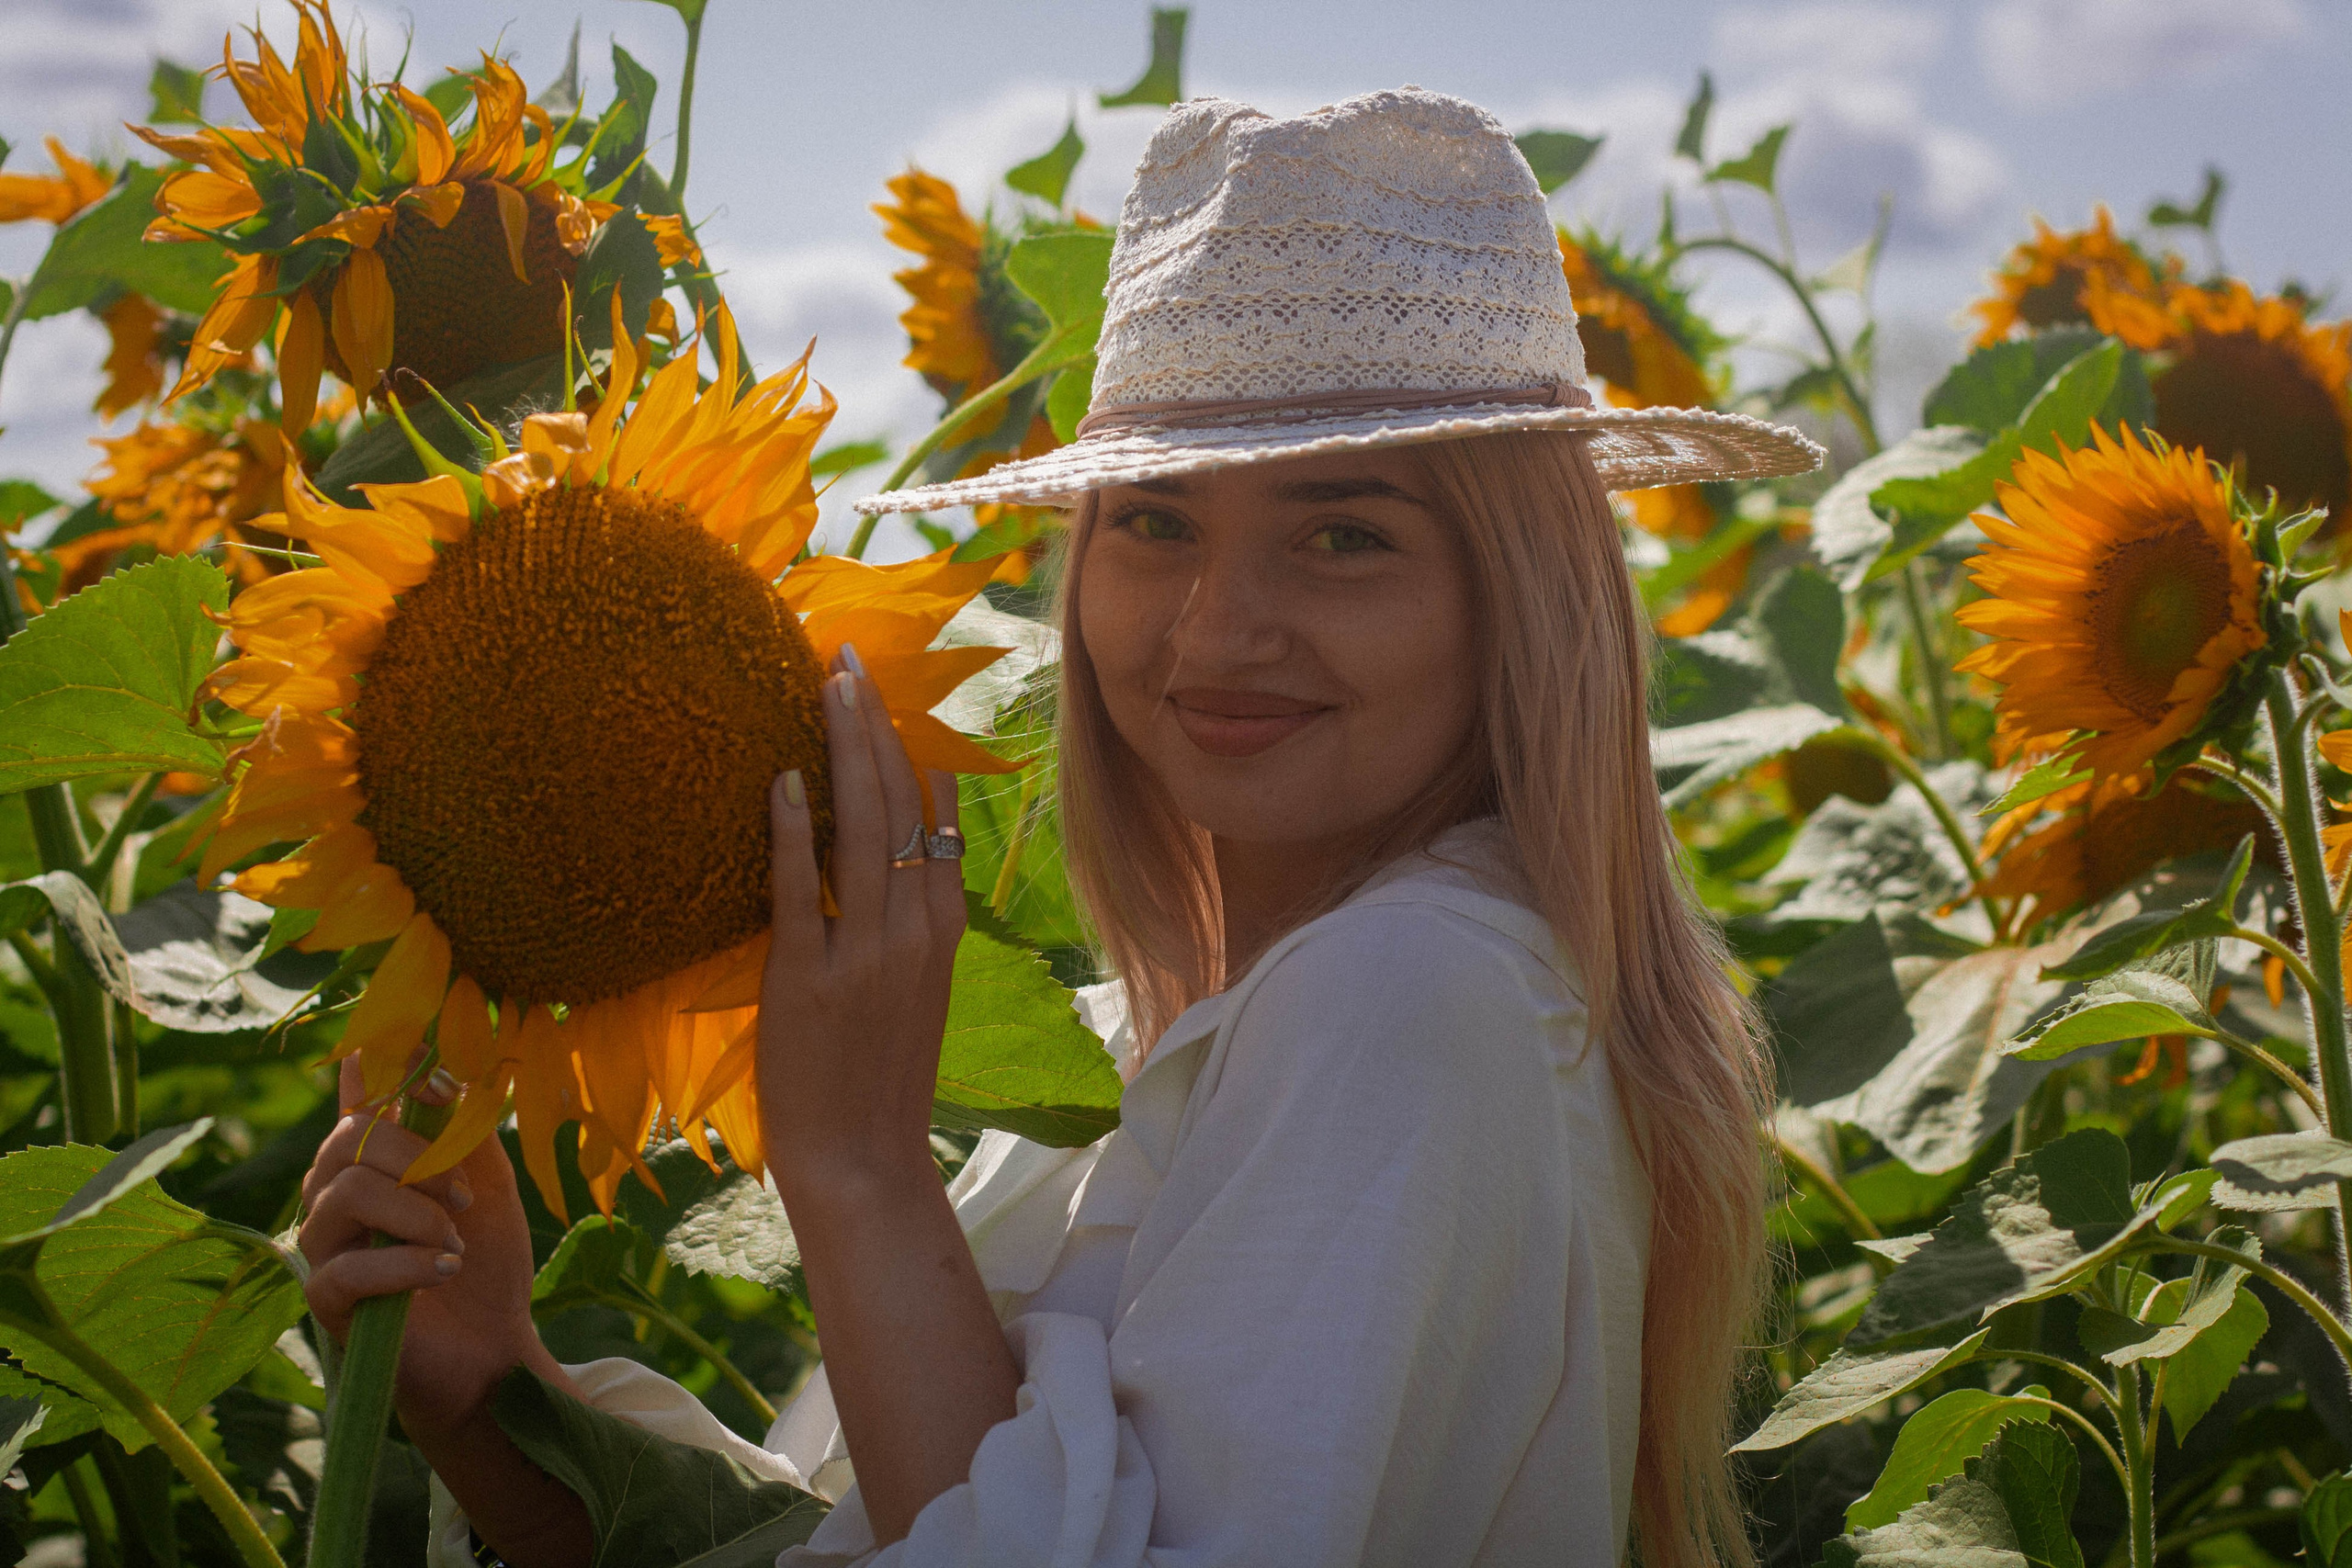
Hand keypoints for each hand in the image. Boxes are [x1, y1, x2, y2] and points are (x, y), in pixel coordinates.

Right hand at [297, 1054, 563, 1441]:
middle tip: (461, 1194)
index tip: (402, 1042)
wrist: (492, 1348)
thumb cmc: (487, 1260)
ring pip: (346, 1193)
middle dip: (415, 1156)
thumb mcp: (489, 1183)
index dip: (373, 1065)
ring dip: (415, 1212)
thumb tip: (438, 1070)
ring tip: (454, 1240)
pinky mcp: (326, 1300)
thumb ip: (463, 1129)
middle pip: (348, 1138)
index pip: (357, 1097)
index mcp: (375, 1160)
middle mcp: (337, 1194)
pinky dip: (407, 1264)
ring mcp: (325, 1247)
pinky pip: (349, 1267)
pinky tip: (444, 1269)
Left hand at [755, 646, 1015, 1543]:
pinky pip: (802, 888)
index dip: (907, 748)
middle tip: (845, 660)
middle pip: (898, 803)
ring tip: (824, 687)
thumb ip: (903, 926)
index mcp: (942, 930)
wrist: (863, 1165)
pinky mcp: (810, 977)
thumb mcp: (911, 993)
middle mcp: (915, 930)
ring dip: (841, 750)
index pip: (932, 818)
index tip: (883, 695)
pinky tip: (778, 780)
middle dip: (872, 724)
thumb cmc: (876, 1082)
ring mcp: (865, 952)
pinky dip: (792, 831)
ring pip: (862, 828)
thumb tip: (882, 860)